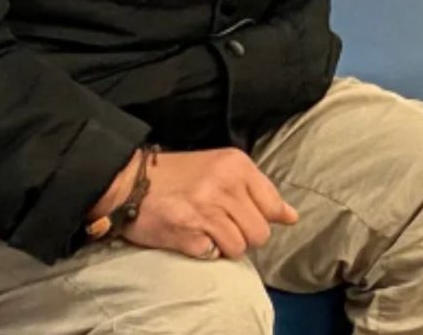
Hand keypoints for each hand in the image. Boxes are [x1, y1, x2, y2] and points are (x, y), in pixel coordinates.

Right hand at [90, 148, 297, 259]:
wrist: (130, 182)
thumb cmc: (179, 174)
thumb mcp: (223, 168)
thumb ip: (258, 191)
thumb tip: (292, 217)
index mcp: (237, 165)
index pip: (273, 205)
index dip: (266, 218)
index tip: (251, 218)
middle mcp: (225, 186)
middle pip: (260, 233)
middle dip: (246, 236)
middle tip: (225, 225)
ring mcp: (205, 211)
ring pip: (239, 248)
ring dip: (225, 246)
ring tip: (208, 230)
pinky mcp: (186, 233)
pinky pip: (212, 255)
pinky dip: (205, 251)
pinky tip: (192, 236)